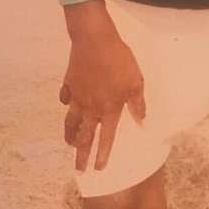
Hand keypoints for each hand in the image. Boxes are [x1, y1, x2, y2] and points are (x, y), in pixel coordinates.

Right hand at [59, 7, 145, 170]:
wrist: (94, 39)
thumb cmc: (119, 61)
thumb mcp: (136, 82)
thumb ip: (138, 104)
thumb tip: (142, 121)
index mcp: (108, 110)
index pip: (106, 139)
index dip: (102, 155)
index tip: (98, 169)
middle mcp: (90, 108)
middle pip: (84, 137)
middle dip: (81, 155)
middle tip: (78, 168)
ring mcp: (77, 96)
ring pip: (71, 122)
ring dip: (70, 135)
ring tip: (70, 144)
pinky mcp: (69, 83)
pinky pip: (66, 98)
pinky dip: (66, 105)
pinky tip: (67, 106)